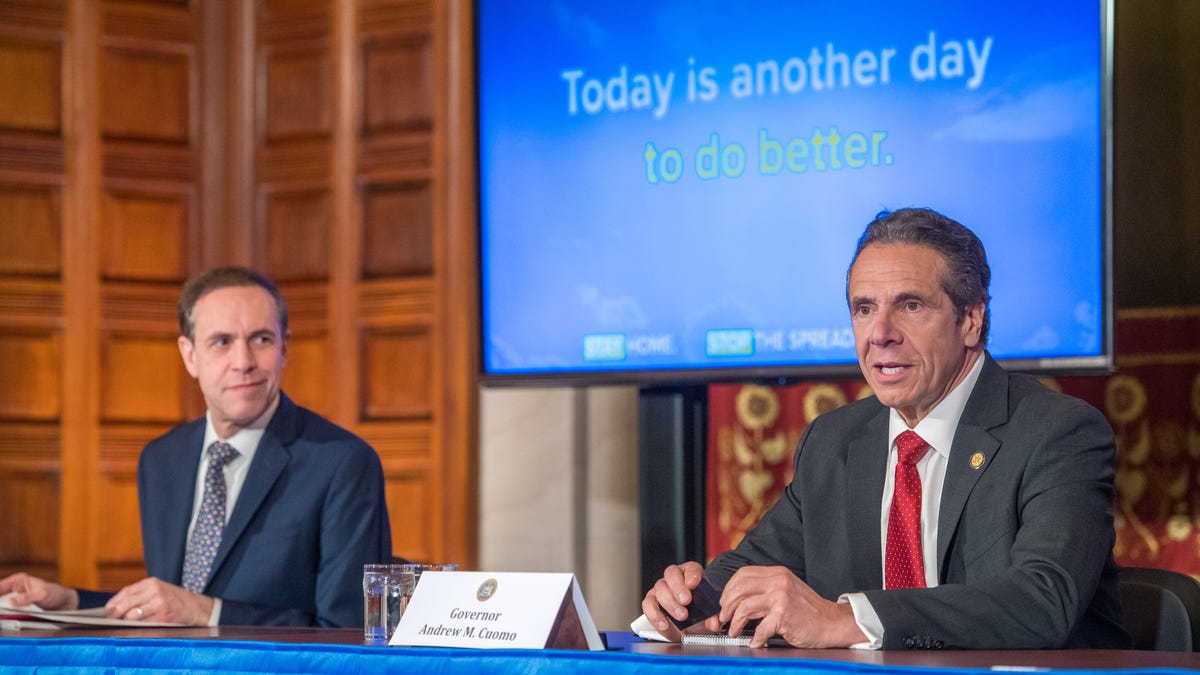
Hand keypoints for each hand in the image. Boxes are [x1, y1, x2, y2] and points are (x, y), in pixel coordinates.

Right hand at [0, 572, 77, 609]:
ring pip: (3, 605)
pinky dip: (6, 615)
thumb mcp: (42, 594)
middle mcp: (15, 588)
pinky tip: (6, 618)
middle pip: (0, 596)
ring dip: (3, 611)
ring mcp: (15, 598)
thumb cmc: (54, 593)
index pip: (0, 586)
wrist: (62, 603)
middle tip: (2, 611)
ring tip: (4, 615)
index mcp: (19, 580)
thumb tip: (12, 602)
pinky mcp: (18, 608)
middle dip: (1, 604)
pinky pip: (8, 612)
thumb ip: (28, 597)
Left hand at [105, 577, 214, 625]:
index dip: (114, 602)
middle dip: (116, 613)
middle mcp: (155, 591)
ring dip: (127, 621)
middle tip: (111, 620)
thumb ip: (140, 595)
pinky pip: (144, 624)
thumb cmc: (174, 600)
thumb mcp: (158, 591)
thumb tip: (115, 608)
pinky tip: (140, 626)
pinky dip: (139, 626)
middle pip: (127, 602)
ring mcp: (160, 603)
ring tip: (126, 623)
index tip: (107, 610)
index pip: (127, 592)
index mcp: (152, 583)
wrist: (197, 607)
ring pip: (133, 615)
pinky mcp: (163, 616)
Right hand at [640, 561, 705, 641]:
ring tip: (681, 616)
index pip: (691, 568)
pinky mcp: (651, 602)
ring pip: (660, 588)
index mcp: (691, 574)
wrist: (691, 626)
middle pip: (672, 575)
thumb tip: (713, 623)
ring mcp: (661, 588)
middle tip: (686, 601)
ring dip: (670, 603)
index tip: (693, 584)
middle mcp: (674, 578)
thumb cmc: (700, 613)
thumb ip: (713, 618)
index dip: (692, 575)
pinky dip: (656, 615)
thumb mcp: (709, 615)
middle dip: (678, 588)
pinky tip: (665, 624)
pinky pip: (648, 605)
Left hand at [708, 566, 865, 647]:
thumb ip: (766, 589)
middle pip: (739, 589)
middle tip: (724, 618)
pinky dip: (755, 638)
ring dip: (735, 623)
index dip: (729, 589)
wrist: (832, 623)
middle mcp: (778, 581)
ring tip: (735, 631)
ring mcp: (781, 597)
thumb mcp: (786, 589)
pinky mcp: (784, 615)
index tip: (724, 602)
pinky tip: (756, 642)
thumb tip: (738, 599)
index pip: (742, 574)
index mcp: (777, 573)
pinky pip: (760, 628)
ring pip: (744, 607)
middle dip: (727, 606)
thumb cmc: (809, 610)